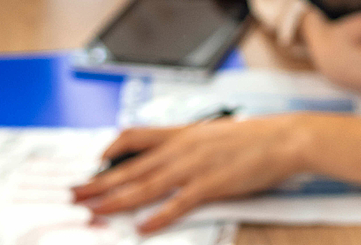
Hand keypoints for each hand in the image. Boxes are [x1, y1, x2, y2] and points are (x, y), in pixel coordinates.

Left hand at [70, 113, 360, 232]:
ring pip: (146, 185)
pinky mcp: (212, 184)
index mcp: (182, 134)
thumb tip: (167, 158)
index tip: (94, 163)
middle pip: (131, 167)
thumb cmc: (254, 139)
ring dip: (117, 199)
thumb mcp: (213, 134)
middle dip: (99, 182)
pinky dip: (159, 216)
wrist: (286, 138)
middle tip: (75, 193)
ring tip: (95, 210)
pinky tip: (143, 227)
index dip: (110, 150)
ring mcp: (195, 166)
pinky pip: (178, 203)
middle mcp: (182, 148)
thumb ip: (187, 144)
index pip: (135, 137)